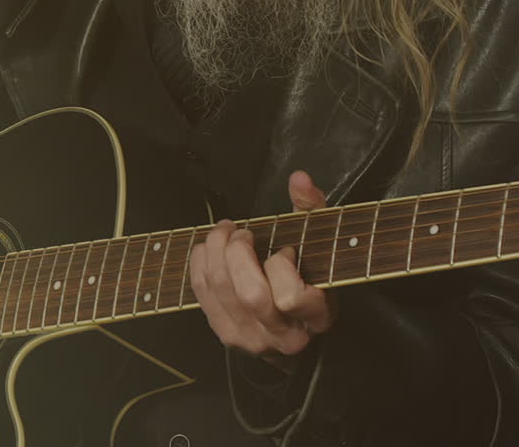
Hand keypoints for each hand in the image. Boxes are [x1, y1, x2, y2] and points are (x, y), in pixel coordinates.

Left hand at [189, 170, 336, 364]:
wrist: (293, 320)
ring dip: (216, 251)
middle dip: (239, 252)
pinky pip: (203, 294)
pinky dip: (200, 264)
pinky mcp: (227, 335)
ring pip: (222, 291)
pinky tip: (208, 248)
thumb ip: (312, 208)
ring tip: (225, 234)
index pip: (290, 297)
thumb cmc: (308, 276)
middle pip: (250, 294)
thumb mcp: (318, 243)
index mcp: (314, 317)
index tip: (285, 250)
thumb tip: (299, 179)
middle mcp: (283, 336)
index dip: (281, 265)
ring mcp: (252, 339)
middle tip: (243, 234)